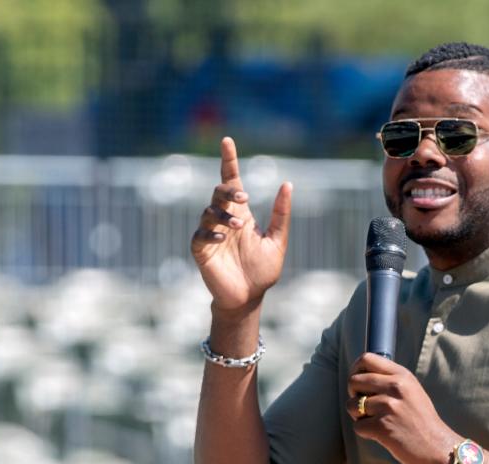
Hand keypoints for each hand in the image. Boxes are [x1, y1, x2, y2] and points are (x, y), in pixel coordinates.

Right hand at [191, 136, 292, 312]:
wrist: (249, 297)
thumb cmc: (262, 271)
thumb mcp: (277, 240)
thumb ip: (281, 214)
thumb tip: (288, 184)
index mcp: (241, 214)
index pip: (232, 181)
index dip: (229, 161)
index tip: (227, 141)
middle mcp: (224, 220)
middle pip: (219, 192)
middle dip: (228, 191)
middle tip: (244, 199)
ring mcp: (210, 233)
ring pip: (208, 210)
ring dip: (223, 214)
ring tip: (238, 226)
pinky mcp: (201, 249)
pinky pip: (200, 234)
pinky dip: (211, 233)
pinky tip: (224, 238)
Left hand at [346, 353, 458, 463]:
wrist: (437, 446)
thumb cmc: (422, 420)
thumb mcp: (412, 391)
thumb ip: (391, 380)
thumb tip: (362, 374)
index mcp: (402, 376)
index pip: (367, 359)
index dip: (356, 370)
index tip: (359, 383)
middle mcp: (395, 387)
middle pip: (354, 380)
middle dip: (354, 395)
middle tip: (365, 406)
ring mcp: (388, 407)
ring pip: (352, 405)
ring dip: (358, 416)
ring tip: (375, 421)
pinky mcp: (382, 427)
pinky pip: (357, 426)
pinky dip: (365, 432)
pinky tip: (381, 434)